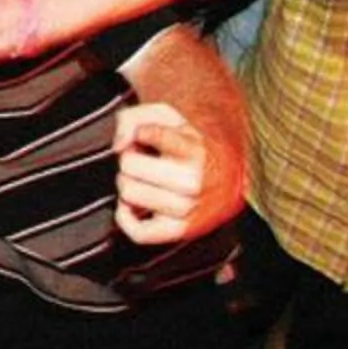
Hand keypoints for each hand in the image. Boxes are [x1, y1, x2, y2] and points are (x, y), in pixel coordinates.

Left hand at [112, 101, 239, 244]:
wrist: (229, 177)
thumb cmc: (191, 144)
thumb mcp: (169, 116)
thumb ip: (135, 118)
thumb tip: (118, 145)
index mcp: (194, 149)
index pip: (146, 133)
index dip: (140, 132)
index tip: (149, 135)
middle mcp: (193, 181)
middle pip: (129, 165)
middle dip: (129, 159)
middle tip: (143, 159)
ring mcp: (187, 208)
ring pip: (129, 194)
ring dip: (128, 184)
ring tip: (143, 180)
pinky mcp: (181, 231)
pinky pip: (138, 232)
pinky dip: (125, 217)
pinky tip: (130, 205)